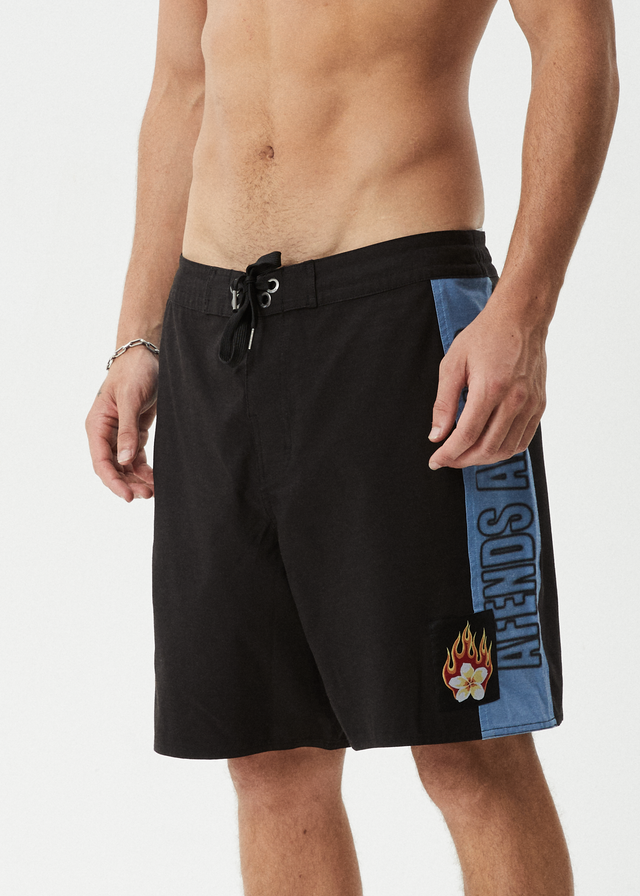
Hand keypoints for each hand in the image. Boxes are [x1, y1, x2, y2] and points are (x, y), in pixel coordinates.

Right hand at [85, 348, 159, 500]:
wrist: (147, 355)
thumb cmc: (134, 372)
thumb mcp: (131, 399)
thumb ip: (128, 430)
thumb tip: (123, 460)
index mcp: (97, 425)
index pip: (101, 461)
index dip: (113, 481)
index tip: (128, 496)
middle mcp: (105, 432)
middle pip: (113, 467)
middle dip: (128, 483)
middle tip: (147, 495)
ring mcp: (120, 433)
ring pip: (125, 465)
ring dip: (137, 479)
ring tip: (153, 491)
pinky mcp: (134, 431)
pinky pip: (137, 457)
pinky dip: (144, 469)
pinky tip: (154, 478)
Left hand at [428, 297, 546, 469]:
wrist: (520, 318)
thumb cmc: (484, 336)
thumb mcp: (452, 364)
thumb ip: (443, 403)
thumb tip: (436, 435)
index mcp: (490, 388)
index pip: (466, 436)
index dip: (448, 453)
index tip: (435, 460)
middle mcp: (514, 399)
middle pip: (487, 448)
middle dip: (462, 460)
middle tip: (447, 458)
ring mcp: (530, 404)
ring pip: (506, 449)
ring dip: (483, 459)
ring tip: (465, 454)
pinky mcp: (539, 404)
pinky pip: (523, 440)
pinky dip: (503, 450)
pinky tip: (488, 445)